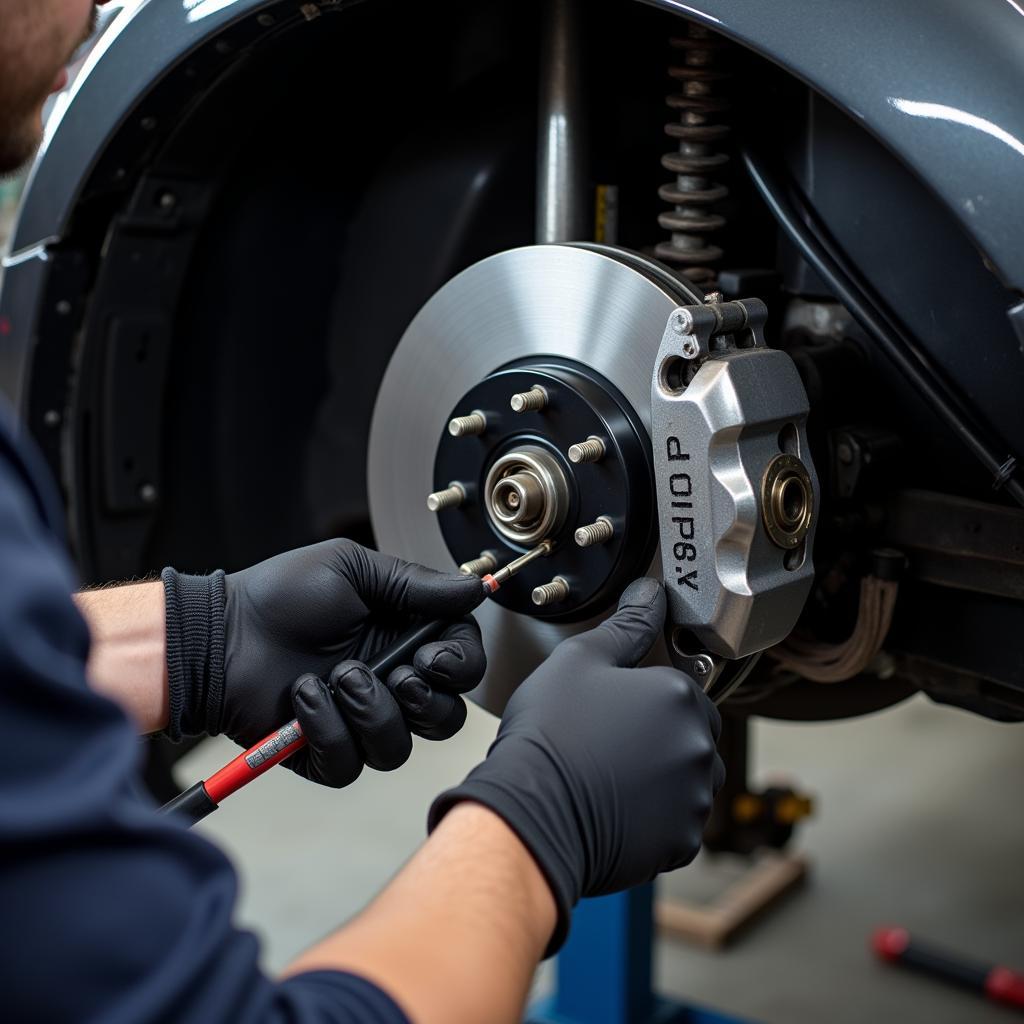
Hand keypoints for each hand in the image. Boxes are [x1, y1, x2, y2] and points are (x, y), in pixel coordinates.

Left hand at [163, 540, 486, 786]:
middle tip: (394, 673)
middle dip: (425, 700)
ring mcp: (358, 719)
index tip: (434, 657)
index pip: (463, 667)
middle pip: (445, 718)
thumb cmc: (282, 594)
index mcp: (406, 638)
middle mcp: (390, 683)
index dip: (460, 668)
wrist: (221, 631)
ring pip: (399, 748)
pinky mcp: (324, 750)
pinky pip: (350, 764)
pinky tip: (304, 697)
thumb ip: (416, 584)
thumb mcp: (353, 570)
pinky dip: (328, 730)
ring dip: (372, 712)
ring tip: (337, 677)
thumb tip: (475, 586)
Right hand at [428, 578, 723, 951]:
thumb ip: (625, 625)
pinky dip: (655, 816)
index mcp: (679, 695)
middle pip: (690, 732)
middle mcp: (699, 744)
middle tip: (609, 740)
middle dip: (659, 735)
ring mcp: (694, 796)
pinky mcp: (682, 840)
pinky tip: (616, 806)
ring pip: (689, 777)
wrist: (532, 813)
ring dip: (662, 775)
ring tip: (610, 774)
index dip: (645, 695)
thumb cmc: (550, 736)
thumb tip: (649, 595)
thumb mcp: (579, 661)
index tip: (615, 707)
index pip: (682, 687)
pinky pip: (678, 821)